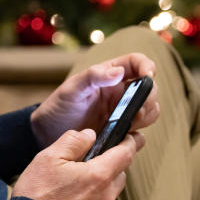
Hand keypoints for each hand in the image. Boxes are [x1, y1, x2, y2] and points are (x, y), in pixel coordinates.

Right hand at [12, 129, 144, 199]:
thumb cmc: (37, 197)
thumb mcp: (48, 159)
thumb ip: (72, 142)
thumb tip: (89, 135)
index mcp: (98, 176)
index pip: (125, 154)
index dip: (131, 142)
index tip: (134, 137)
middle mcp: (105, 199)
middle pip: (118, 177)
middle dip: (110, 167)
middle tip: (91, 162)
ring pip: (106, 197)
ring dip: (97, 189)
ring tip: (72, 187)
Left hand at [30, 53, 159, 149]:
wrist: (49, 133)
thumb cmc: (59, 106)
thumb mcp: (72, 89)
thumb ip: (93, 77)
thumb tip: (118, 72)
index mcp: (110, 74)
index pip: (137, 62)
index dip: (147, 66)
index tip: (148, 77)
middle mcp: (120, 91)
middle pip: (149, 88)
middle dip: (149, 97)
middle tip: (136, 109)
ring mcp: (123, 112)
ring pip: (150, 110)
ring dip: (147, 116)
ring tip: (129, 124)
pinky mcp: (122, 131)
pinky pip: (140, 132)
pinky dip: (138, 134)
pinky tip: (123, 137)